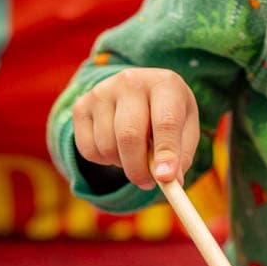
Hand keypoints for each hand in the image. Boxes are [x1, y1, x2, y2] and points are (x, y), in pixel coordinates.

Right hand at [72, 68, 200, 188]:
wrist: (137, 92)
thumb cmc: (167, 114)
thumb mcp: (185, 129)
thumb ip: (181, 156)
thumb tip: (170, 182)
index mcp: (164, 84)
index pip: (165, 121)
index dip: (166, 152)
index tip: (165, 179)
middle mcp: (131, 81)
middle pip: (129, 135)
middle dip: (138, 168)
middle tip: (146, 184)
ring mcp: (102, 91)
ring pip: (107, 146)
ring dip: (122, 164)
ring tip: (134, 155)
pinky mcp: (82, 106)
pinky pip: (88, 149)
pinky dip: (103, 161)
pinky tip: (116, 148)